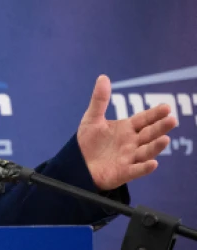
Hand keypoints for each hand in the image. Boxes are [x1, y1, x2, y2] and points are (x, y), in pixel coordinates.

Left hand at [77, 75, 176, 190]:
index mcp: (127, 129)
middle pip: (149, 134)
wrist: (77, 164)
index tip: (166, 107)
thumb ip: (99, 100)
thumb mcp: (92, 119)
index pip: (144, 119)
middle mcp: (132, 142)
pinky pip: (136, 170)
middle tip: (171, 120)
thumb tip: (103, 77)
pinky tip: (152, 163)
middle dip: (160, 127)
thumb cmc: (88, 142)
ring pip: (146, 152)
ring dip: (156, 146)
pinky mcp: (124, 172)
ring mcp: (129, 158)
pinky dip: (145, 167)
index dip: (154, 114)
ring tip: (165, 139)